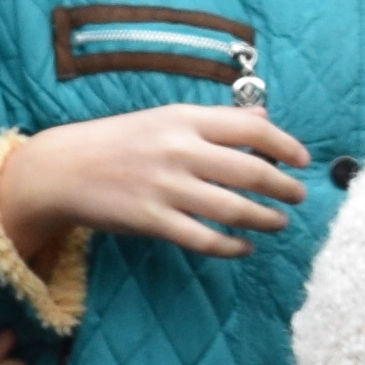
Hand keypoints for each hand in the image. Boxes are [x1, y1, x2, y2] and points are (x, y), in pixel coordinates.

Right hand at [1, 103, 308, 264]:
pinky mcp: (153, 221)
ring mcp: (166, 188)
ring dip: (265, 218)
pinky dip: (231, 247)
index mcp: (183, 119)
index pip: (249, 128)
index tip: (302, 159)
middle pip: (249, 170)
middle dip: (283, 186)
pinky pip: (204, 239)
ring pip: (233, 208)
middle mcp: (178, 150)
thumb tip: (263, 116)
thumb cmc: (117, 142)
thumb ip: (215, 120)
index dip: (284, 144)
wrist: (63, 169)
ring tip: (278, 222)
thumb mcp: (164, 117)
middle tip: (297, 196)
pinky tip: (244, 248)